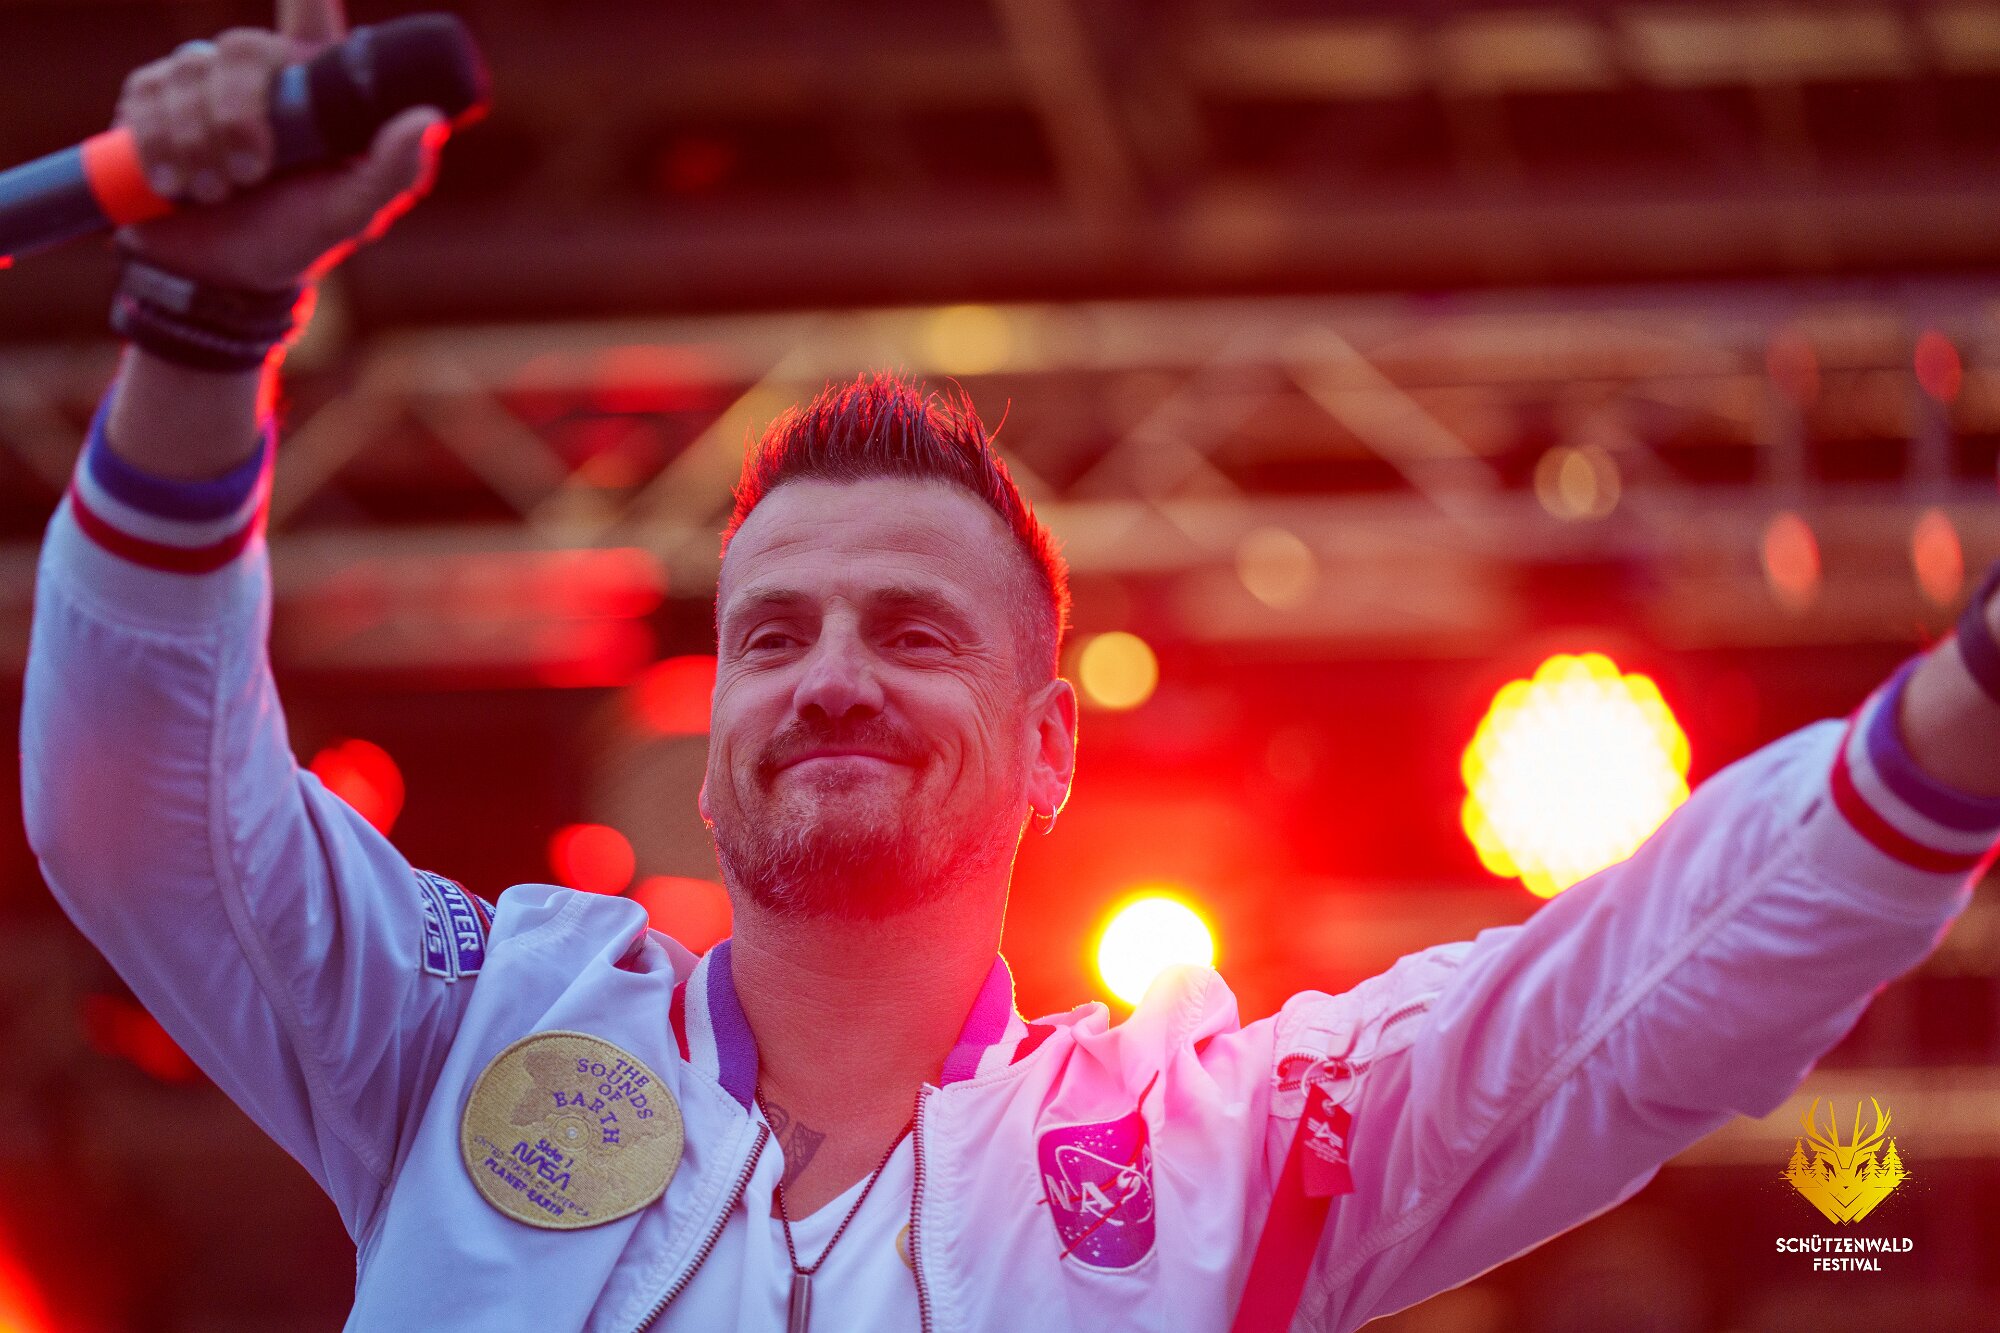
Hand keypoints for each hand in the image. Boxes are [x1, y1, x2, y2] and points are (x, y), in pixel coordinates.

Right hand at [113, 0, 448, 291]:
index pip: (310, 13)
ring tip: (215, 192)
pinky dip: (159, 146)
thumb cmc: (295, 235)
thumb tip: (428, 120)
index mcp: (312, 85)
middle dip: (237, 118)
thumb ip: (391, 171)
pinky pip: (145, 97)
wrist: (220, 276)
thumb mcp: (350, 213)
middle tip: (249, 176)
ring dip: (197, 144)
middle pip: (239, 50)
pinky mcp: (150, 98)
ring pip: (186, 75)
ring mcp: (198, 80)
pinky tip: (174, 184)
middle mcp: (255, 71)